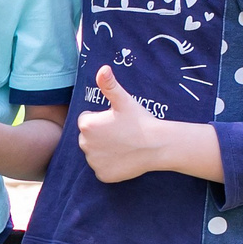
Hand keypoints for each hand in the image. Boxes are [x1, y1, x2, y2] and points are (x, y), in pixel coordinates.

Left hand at [77, 65, 165, 182]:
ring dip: (104, 149)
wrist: (158, 145)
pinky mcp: (102, 175)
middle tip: (121, 133)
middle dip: (101, 134)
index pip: (87, 120)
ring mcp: (93, 162)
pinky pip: (102, 167)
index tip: (117, 121)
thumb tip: (102, 68)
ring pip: (95, 152)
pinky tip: (123, 157)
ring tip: (123, 144)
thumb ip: (109, 84)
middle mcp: (84, 144)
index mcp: (86, 125)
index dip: (102, 119)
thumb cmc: (140, 120)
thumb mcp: (124, 100)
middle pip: (88, 137)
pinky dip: (110, 164)